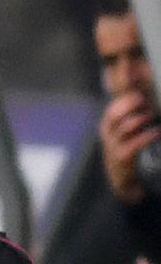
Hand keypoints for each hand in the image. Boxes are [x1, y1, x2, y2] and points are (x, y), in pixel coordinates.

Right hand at [100, 88, 160, 203]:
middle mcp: (108, 133)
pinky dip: (146, 136)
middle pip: (113, 113)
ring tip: (152, 114)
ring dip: (139, 119)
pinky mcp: (122, 158)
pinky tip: (156, 132)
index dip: (121, 94)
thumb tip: (143, 97)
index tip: (133, 82)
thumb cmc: (127, 152)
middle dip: (128, 104)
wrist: (122, 181)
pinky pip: (133, 144)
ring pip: (123, 127)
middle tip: (143, 98)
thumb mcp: (125, 133)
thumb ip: (131, 116)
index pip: (113, 104)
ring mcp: (113, 146)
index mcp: (108, 124)